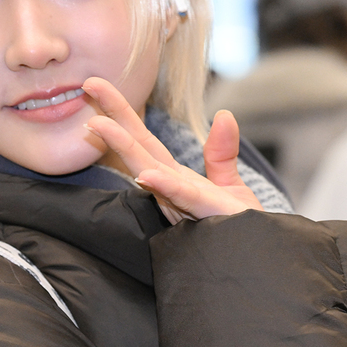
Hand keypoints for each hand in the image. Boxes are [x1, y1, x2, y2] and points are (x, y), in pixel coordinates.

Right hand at [82, 77, 262, 224]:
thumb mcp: (230, 186)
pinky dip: (162, 185)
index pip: (142, 139)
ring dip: (123, 148)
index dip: (120, 111)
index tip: (95, 85)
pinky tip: (146, 176)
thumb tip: (223, 115)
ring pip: (147, 169)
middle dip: (113, 115)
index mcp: (173, 178)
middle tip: (88, 83)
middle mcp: (170, 188)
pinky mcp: (204, 215)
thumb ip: (221, 153)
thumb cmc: (238, 231)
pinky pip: (181, 198)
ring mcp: (182, 202)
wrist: (257, 263)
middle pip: (137, 145)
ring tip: (98, 124)